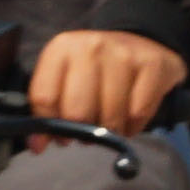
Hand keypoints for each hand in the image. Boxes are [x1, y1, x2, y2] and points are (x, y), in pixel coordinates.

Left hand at [30, 27, 188, 131]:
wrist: (143, 43)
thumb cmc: (99, 69)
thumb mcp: (67, 77)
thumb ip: (49, 107)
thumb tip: (37, 146)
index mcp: (62, 48)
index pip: (44, 97)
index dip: (49, 125)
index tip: (57, 137)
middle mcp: (91, 47)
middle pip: (77, 112)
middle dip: (82, 132)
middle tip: (87, 132)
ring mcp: (123, 55)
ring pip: (110, 118)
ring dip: (110, 132)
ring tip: (110, 125)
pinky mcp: (152, 65)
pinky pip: (138, 115)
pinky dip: (133, 127)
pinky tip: (129, 118)